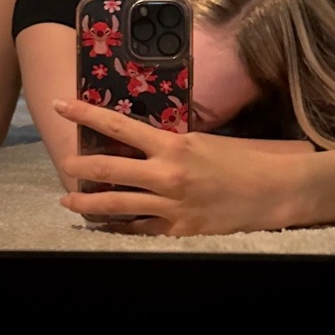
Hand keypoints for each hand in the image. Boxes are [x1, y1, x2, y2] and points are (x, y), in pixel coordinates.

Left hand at [54, 98, 315, 236]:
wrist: (274, 191)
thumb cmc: (244, 161)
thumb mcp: (203, 142)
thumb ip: (170, 143)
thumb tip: (143, 142)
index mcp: (172, 144)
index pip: (117, 126)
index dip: (85, 114)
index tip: (61, 105)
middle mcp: (166, 174)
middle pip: (107, 169)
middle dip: (79, 166)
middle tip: (62, 162)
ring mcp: (170, 204)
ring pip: (116, 204)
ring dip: (87, 202)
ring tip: (69, 200)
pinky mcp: (178, 229)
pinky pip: (139, 229)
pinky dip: (119, 226)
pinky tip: (104, 225)